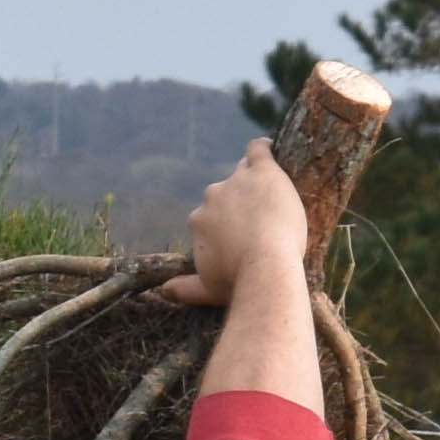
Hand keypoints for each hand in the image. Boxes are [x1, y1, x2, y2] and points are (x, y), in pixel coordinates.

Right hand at [162, 140, 310, 310]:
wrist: (265, 269)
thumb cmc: (237, 283)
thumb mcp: (208, 290)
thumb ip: (186, 289)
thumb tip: (165, 290)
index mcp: (199, 221)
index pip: (211, 213)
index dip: (227, 222)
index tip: (241, 234)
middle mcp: (211, 197)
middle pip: (226, 192)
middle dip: (241, 202)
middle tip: (263, 220)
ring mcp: (236, 182)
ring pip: (244, 171)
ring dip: (255, 181)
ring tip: (274, 196)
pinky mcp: (261, 172)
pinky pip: (258, 150)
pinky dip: (263, 149)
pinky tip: (271, 150)